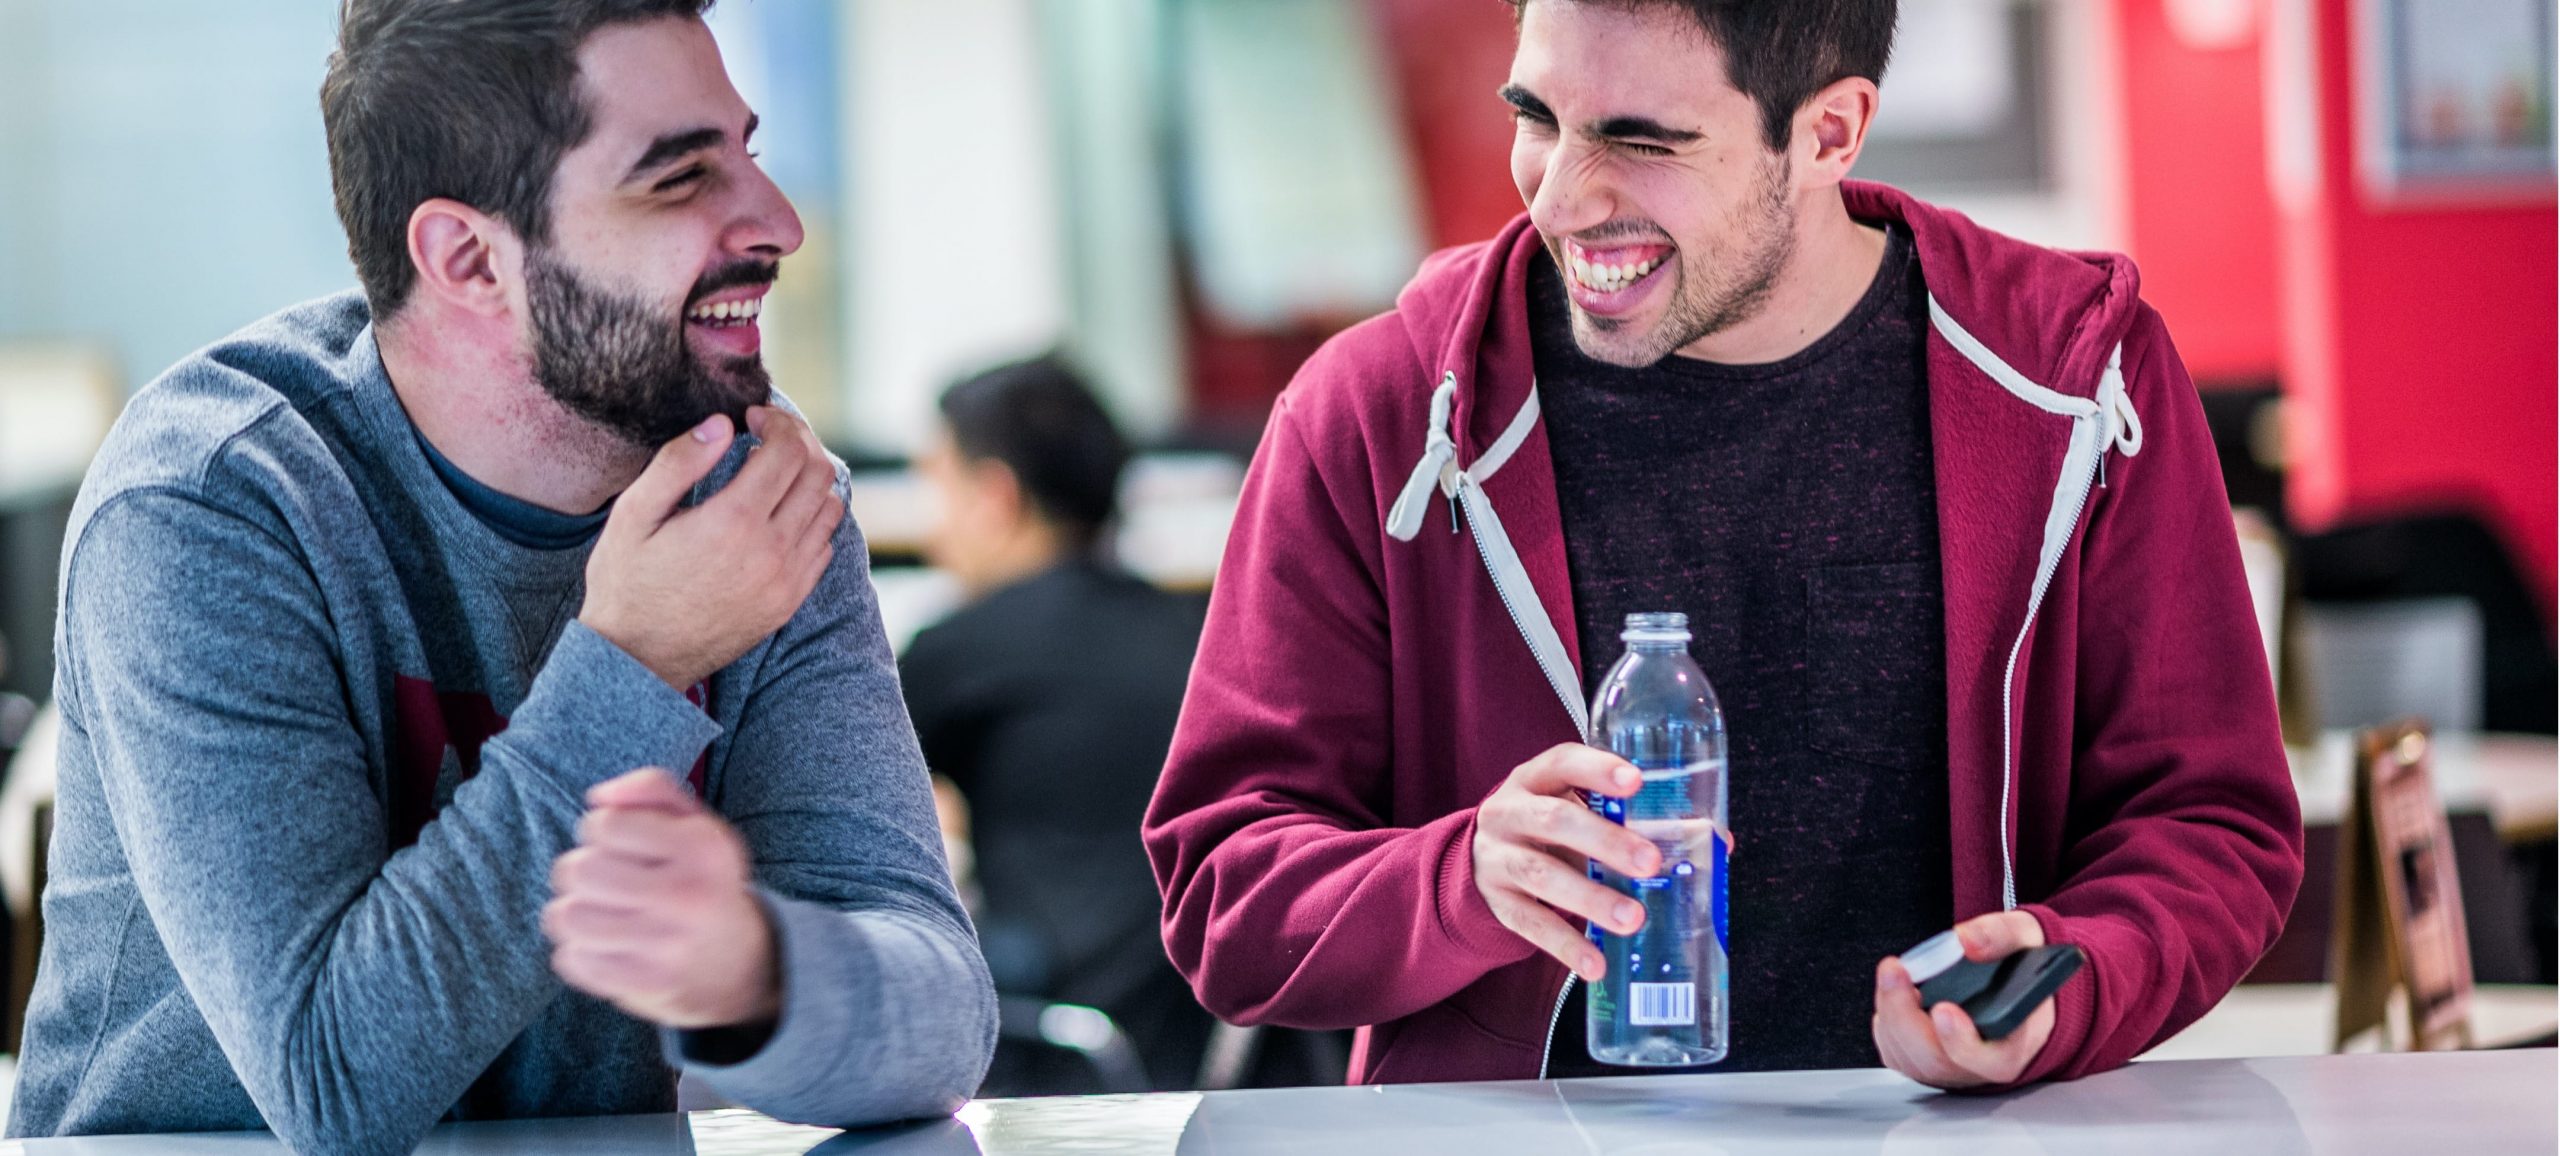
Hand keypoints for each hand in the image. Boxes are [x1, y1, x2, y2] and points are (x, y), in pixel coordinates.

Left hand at [544, 768, 780, 1029]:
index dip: (603, 829)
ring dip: (574, 911)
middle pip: (579, 869)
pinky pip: (571, 959)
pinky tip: (606, 945)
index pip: (604, 824)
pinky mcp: (643, 985)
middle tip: (606, 880)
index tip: (624, 845)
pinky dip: (579, 951)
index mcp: (703, 846)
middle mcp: (687, 895)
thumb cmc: (705, 882)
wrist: (742, 964)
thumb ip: (652, 790)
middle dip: (581, 870)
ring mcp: (665, 945)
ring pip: (567, 916)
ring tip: (599, 911)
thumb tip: (598, 798)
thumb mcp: (697, 825)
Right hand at [579, 406, 844, 689]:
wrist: (637, 659)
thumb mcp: (634, 515)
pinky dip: (812, 518)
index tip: (754, 417)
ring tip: (777, 472)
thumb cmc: (626, 582)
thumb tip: (722, 424)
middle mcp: (771, 551)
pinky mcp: (790, 602)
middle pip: (818, 474)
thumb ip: (678, 462)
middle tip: (770, 436)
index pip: (787, 451)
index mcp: (732, 521)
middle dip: (799, 442)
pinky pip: (824, 546)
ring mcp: (787, 580)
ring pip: (830, 509)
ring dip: (810, 479)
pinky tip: (780, 513)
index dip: (777, 421)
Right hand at [1469, 743, 1661, 980]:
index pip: (1562, 763)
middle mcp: (1509, 812)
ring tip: (1632, 919)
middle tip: (1650, 862)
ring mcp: (1498, 858)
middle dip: (1605, 841)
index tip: (1636, 782)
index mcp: (1535, 779)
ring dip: (1590, 898)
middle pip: (1553, 820)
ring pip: (1541, 875)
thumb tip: (1715, 841)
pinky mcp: (1498, 902)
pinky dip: (1565, 946)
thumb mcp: (1576, 810)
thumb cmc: (1548, 830)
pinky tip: (1595, 964)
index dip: (1597, 770)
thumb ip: (1631, 821)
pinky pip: (1530, 924)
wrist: (1478, 861)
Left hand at [1872, 910, 2055, 1088]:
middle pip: (1940, 1061)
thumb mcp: (2025, 937)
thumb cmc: (2023, 965)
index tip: (1942, 1008)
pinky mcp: (1930, 1063)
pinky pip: (1899, 1056)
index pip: (1995, 1060)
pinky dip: (1887, 1025)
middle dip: (1906, 1016)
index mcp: (2022, 1039)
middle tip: (1894, 971)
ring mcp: (1956, 1068)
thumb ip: (2001, 935)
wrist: (2018, 983)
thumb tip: (1964, 940)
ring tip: (1893, 973)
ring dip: (1892, 1015)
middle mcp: (1987, 1063)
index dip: (1963, 1041)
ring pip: (1914, 1061)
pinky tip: (1893, 994)